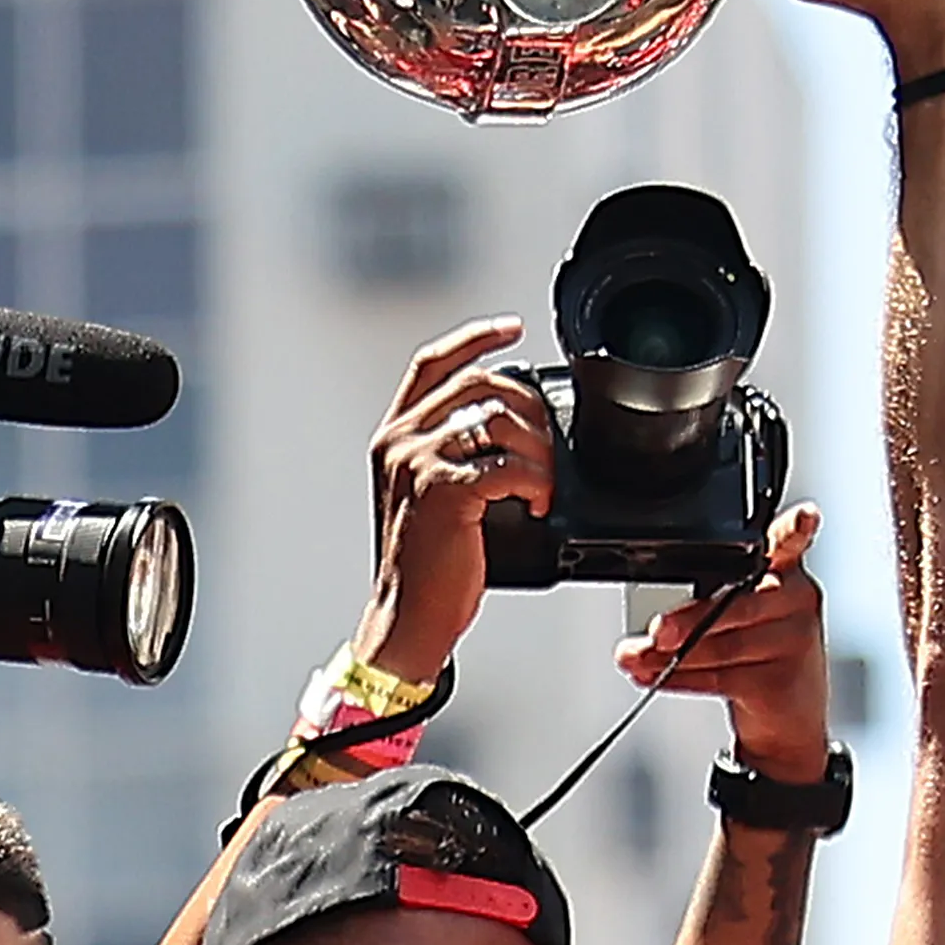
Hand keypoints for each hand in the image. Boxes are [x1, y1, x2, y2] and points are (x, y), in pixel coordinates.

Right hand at [356, 319, 554, 686]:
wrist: (409, 616)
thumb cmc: (428, 564)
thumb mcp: (430, 494)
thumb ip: (454, 452)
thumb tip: (512, 428)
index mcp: (395, 434)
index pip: (433, 363)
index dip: (475, 338)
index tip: (512, 328)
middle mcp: (400, 440)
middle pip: (479, 384)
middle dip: (529, 407)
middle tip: (549, 445)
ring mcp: (418, 462)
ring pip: (497, 420)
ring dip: (538, 450)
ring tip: (544, 484)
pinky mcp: (443, 491)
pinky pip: (507, 465)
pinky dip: (535, 482)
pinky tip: (537, 504)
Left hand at [620, 503, 833, 776]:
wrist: (790, 720)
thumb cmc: (762, 655)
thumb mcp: (744, 616)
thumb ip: (710, 603)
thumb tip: (653, 621)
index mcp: (786, 571)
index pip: (790, 544)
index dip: (797, 529)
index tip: (806, 516)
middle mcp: (797, 601)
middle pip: (739, 603)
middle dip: (690, 620)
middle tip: (656, 631)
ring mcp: (796, 642)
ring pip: (722, 645)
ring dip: (671, 657)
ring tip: (637, 659)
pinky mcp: (783, 681)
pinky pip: (722, 677)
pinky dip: (681, 679)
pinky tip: (657, 677)